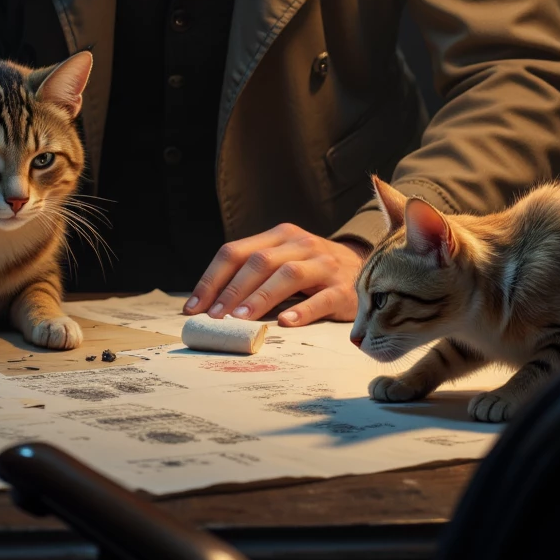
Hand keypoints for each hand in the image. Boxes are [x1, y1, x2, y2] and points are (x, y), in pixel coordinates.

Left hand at [183, 223, 369, 327]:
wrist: (366, 267)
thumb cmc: (313, 271)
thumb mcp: (283, 261)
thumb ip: (253, 275)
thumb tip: (211, 305)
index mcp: (279, 236)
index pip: (236, 251)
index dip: (212, 279)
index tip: (193, 307)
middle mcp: (300, 244)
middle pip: (259, 261)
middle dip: (232, 290)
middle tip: (214, 317)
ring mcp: (323, 264)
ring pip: (288, 274)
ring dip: (260, 297)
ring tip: (241, 319)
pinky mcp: (344, 288)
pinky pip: (322, 298)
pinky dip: (303, 310)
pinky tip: (286, 323)